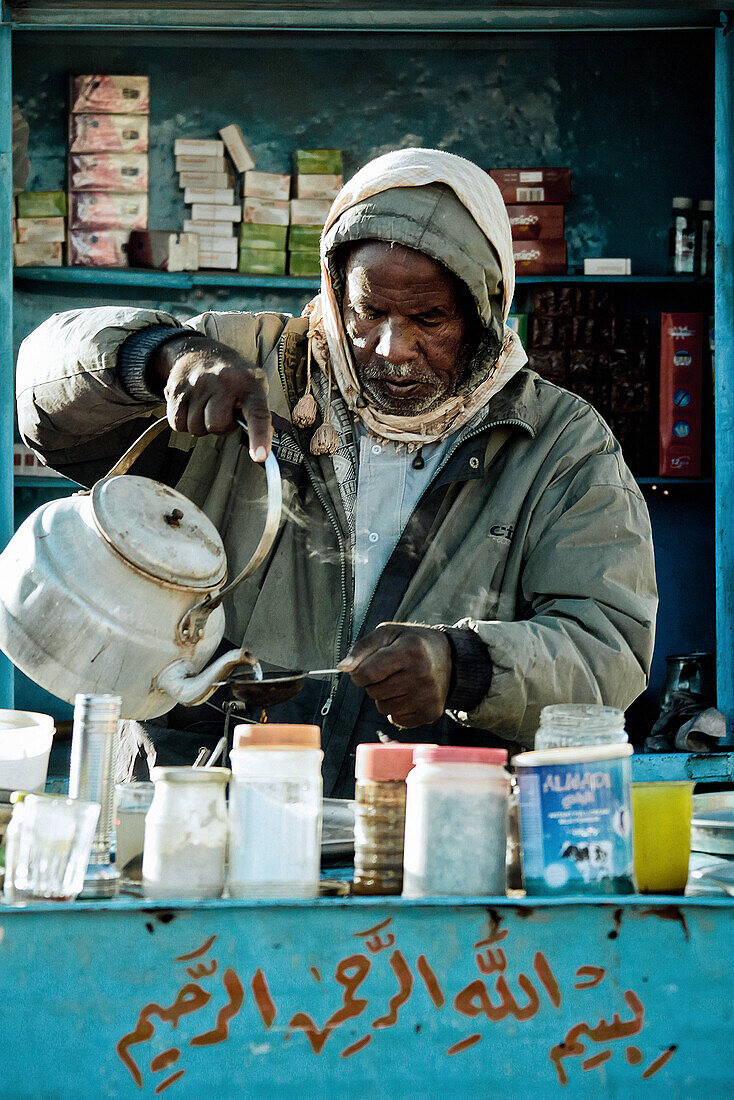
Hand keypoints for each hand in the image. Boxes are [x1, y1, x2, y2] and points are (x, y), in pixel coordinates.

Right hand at [148, 334, 271, 460]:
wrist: (199, 351)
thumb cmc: (232, 377)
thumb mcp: (254, 387)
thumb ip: (259, 416)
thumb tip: (261, 449)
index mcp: (250, 384)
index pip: (257, 414)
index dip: (259, 437)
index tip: (260, 456)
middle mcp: (224, 381)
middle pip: (216, 426)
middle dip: (219, 426)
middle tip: (221, 411)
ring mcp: (198, 383)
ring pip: (195, 428)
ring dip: (200, 424)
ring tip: (206, 406)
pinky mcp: (176, 388)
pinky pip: (177, 424)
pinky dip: (183, 422)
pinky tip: (191, 406)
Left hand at [338, 623, 451, 727]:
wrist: (450, 657)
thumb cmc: (412, 643)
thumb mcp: (387, 634)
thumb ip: (362, 648)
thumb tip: (343, 667)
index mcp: (410, 650)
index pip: (367, 673)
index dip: (359, 672)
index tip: (366, 668)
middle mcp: (421, 674)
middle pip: (374, 692)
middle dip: (374, 683)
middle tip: (389, 672)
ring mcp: (428, 696)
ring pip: (383, 708)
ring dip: (385, 697)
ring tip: (399, 682)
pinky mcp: (431, 712)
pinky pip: (397, 719)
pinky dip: (397, 709)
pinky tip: (408, 694)